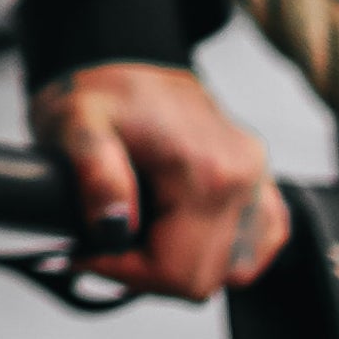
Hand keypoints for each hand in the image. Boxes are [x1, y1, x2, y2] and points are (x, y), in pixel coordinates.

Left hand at [28, 61, 289, 301]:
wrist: (122, 59)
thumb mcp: (74, 122)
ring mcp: (260, 180)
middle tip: (107, 241)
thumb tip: (114, 226)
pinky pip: (256, 247)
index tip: (88, 252)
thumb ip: (93, 171)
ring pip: (231, 270)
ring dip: (180, 263)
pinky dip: (218, 252)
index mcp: (206, 170)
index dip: (124, 273)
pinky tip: (178, 229)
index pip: (178, 272)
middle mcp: (245, 177)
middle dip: (146, 271)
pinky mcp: (263, 184)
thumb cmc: (95, 92)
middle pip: (203, 278)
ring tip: (139, 232)